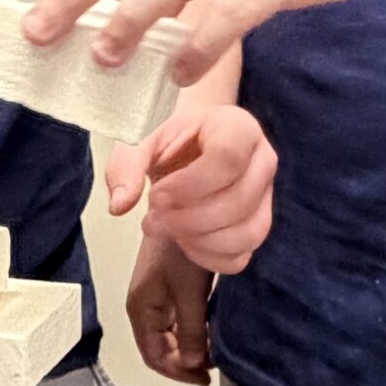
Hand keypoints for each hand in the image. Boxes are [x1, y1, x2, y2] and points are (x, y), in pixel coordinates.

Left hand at [105, 105, 275, 274]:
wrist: (195, 148)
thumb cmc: (173, 143)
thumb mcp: (142, 143)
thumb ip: (126, 167)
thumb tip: (120, 205)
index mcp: (238, 128)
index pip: (227, 159)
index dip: (189, 185)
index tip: (155, 195)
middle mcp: (263, 160)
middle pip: (239, 202)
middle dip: (188, 220)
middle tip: (151, 219)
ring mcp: (266, 196)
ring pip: (247, 233)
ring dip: (200, 241)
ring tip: (168, 229)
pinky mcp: (259, 225)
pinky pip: (242, 256)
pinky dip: (208, 258)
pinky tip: (184, 242)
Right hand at [126, 232, 213, 384]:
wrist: (184, 209)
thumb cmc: (180, 247)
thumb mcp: (189, 292)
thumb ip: (190, 330)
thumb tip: (192, 364)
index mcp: (141, 310)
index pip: (155, 356)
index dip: (179, 372)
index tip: (205, 377)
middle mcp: (144, 307)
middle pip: (160, 348)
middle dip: (185, 362)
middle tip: (214, 367)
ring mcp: (155, 298)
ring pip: (169, 336)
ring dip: (189, 348)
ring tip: (214, 352)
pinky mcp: (167, 288)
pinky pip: (176, 321)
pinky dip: (192, 332)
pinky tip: (210, 332)